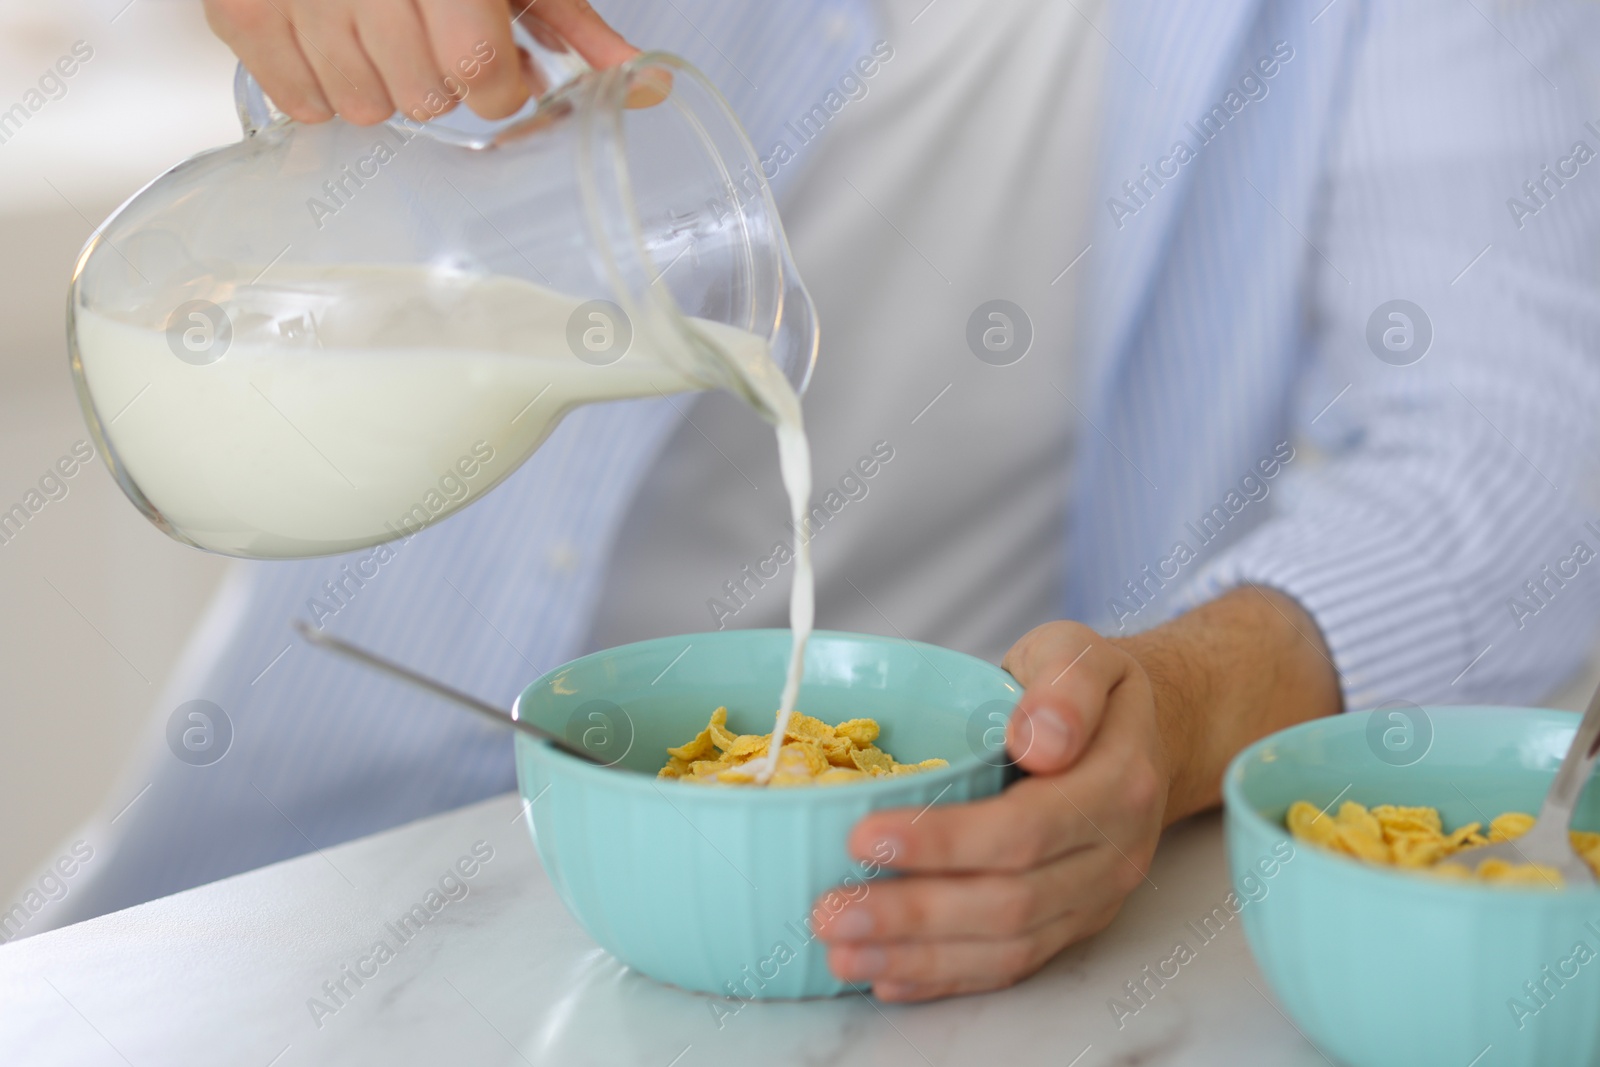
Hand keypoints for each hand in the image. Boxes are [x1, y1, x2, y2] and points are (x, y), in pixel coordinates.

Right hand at [203, 0, 639, 124]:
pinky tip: (335, 46)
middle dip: (441, 83)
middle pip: (422, 99)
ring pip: (361, 107)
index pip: (478, 73)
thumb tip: (640, 85)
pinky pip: (295, 100)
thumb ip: (569, 21)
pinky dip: (318, 89)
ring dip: (381, 89)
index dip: (497, 89)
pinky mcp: (240, 9)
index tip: (497, 73)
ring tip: (382, 37)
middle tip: (432, 41)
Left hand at [812, 587, 1340, 1001]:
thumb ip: (1068, 685)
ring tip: (843, 953)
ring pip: (1007, 947)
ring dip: (919, 957)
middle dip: (914, 913)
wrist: (1141, 733)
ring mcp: (1095, 897)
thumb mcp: (1082, 653)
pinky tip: (887, 975)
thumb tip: (1040, 738)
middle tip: (832, 911)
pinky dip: (945, 976)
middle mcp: (1114, 853)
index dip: (943, 842)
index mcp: (1118, 784)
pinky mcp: (1072, 924)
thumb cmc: (1090, 689)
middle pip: (1010, 902)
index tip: (865, 836)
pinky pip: (1011, 965)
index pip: (1025, 828)